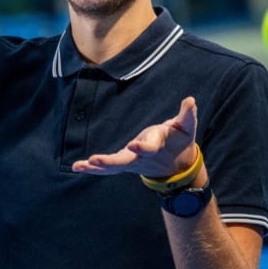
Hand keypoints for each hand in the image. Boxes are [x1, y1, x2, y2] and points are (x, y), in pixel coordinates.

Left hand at [72, 96, 198, 178]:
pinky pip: (107, 168)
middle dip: (110, 161)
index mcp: (156, 146)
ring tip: (80, 165)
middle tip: (95, 160)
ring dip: (97, 167)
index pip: (148, 147)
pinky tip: (77, 167)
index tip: (133, 145)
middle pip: (124, 161)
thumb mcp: (187, 127)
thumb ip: (188, 115)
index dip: (142, 147)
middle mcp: (142, 157)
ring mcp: (132, 162)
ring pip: (113, 167)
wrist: (177, 166)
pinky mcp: (124, 164)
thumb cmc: (180, 140)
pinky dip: (92, 169)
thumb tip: (190, 100)